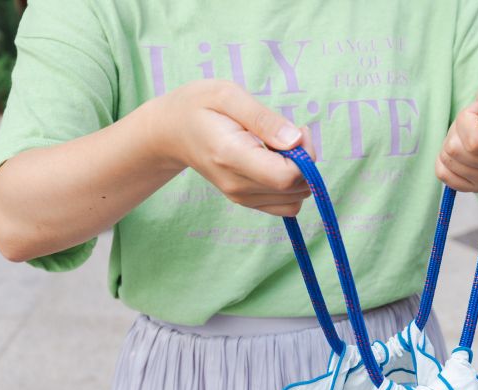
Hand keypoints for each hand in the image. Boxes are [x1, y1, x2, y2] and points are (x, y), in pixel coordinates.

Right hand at [150, 79, 315, 215]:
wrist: (171, 132)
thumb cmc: (199, 106)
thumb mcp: (228, 95)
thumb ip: (264, 119)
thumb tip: (296, 140)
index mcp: (231, 156)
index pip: (286, 177)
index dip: (305, 156)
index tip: (298, 130)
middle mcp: (237, 185)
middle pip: (295, 189)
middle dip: (306, 161)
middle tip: (289, 133)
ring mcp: (241, 197)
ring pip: (295, 200)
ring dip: (300, 174)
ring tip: (279, 146)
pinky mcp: (247, 201)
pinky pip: (286, 205)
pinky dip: (291, 184)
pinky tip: (276, 160)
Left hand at [436, 73, 477, 191]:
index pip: (476, 141)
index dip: (470, 118)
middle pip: (457, 150)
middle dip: (458, 127)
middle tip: (475, 120)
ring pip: (449, 159)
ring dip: (452, 140)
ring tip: (471, 131)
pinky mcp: (476, 187)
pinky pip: (443, 174)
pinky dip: (444, 158)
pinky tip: (461, 148)